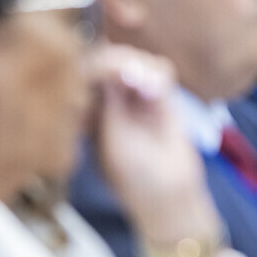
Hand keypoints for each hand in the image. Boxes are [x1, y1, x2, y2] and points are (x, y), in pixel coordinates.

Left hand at [87, 45, 222, 247]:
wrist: (171, 195)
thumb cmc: (134, 177)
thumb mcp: (114, 140)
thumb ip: (111, 103)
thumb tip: (108, 66)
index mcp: (88, 113)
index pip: (84, 76)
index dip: (97, 65)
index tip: (109, 69)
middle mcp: (109, 102)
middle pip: (109, 61)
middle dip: (122, 62)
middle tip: (135, 75)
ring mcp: (135, 98)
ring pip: (135, 60)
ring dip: (144, 67)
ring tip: (153, 88)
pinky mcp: (161, 99)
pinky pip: (160, 71)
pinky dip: (161, 73)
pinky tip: (161, 89)